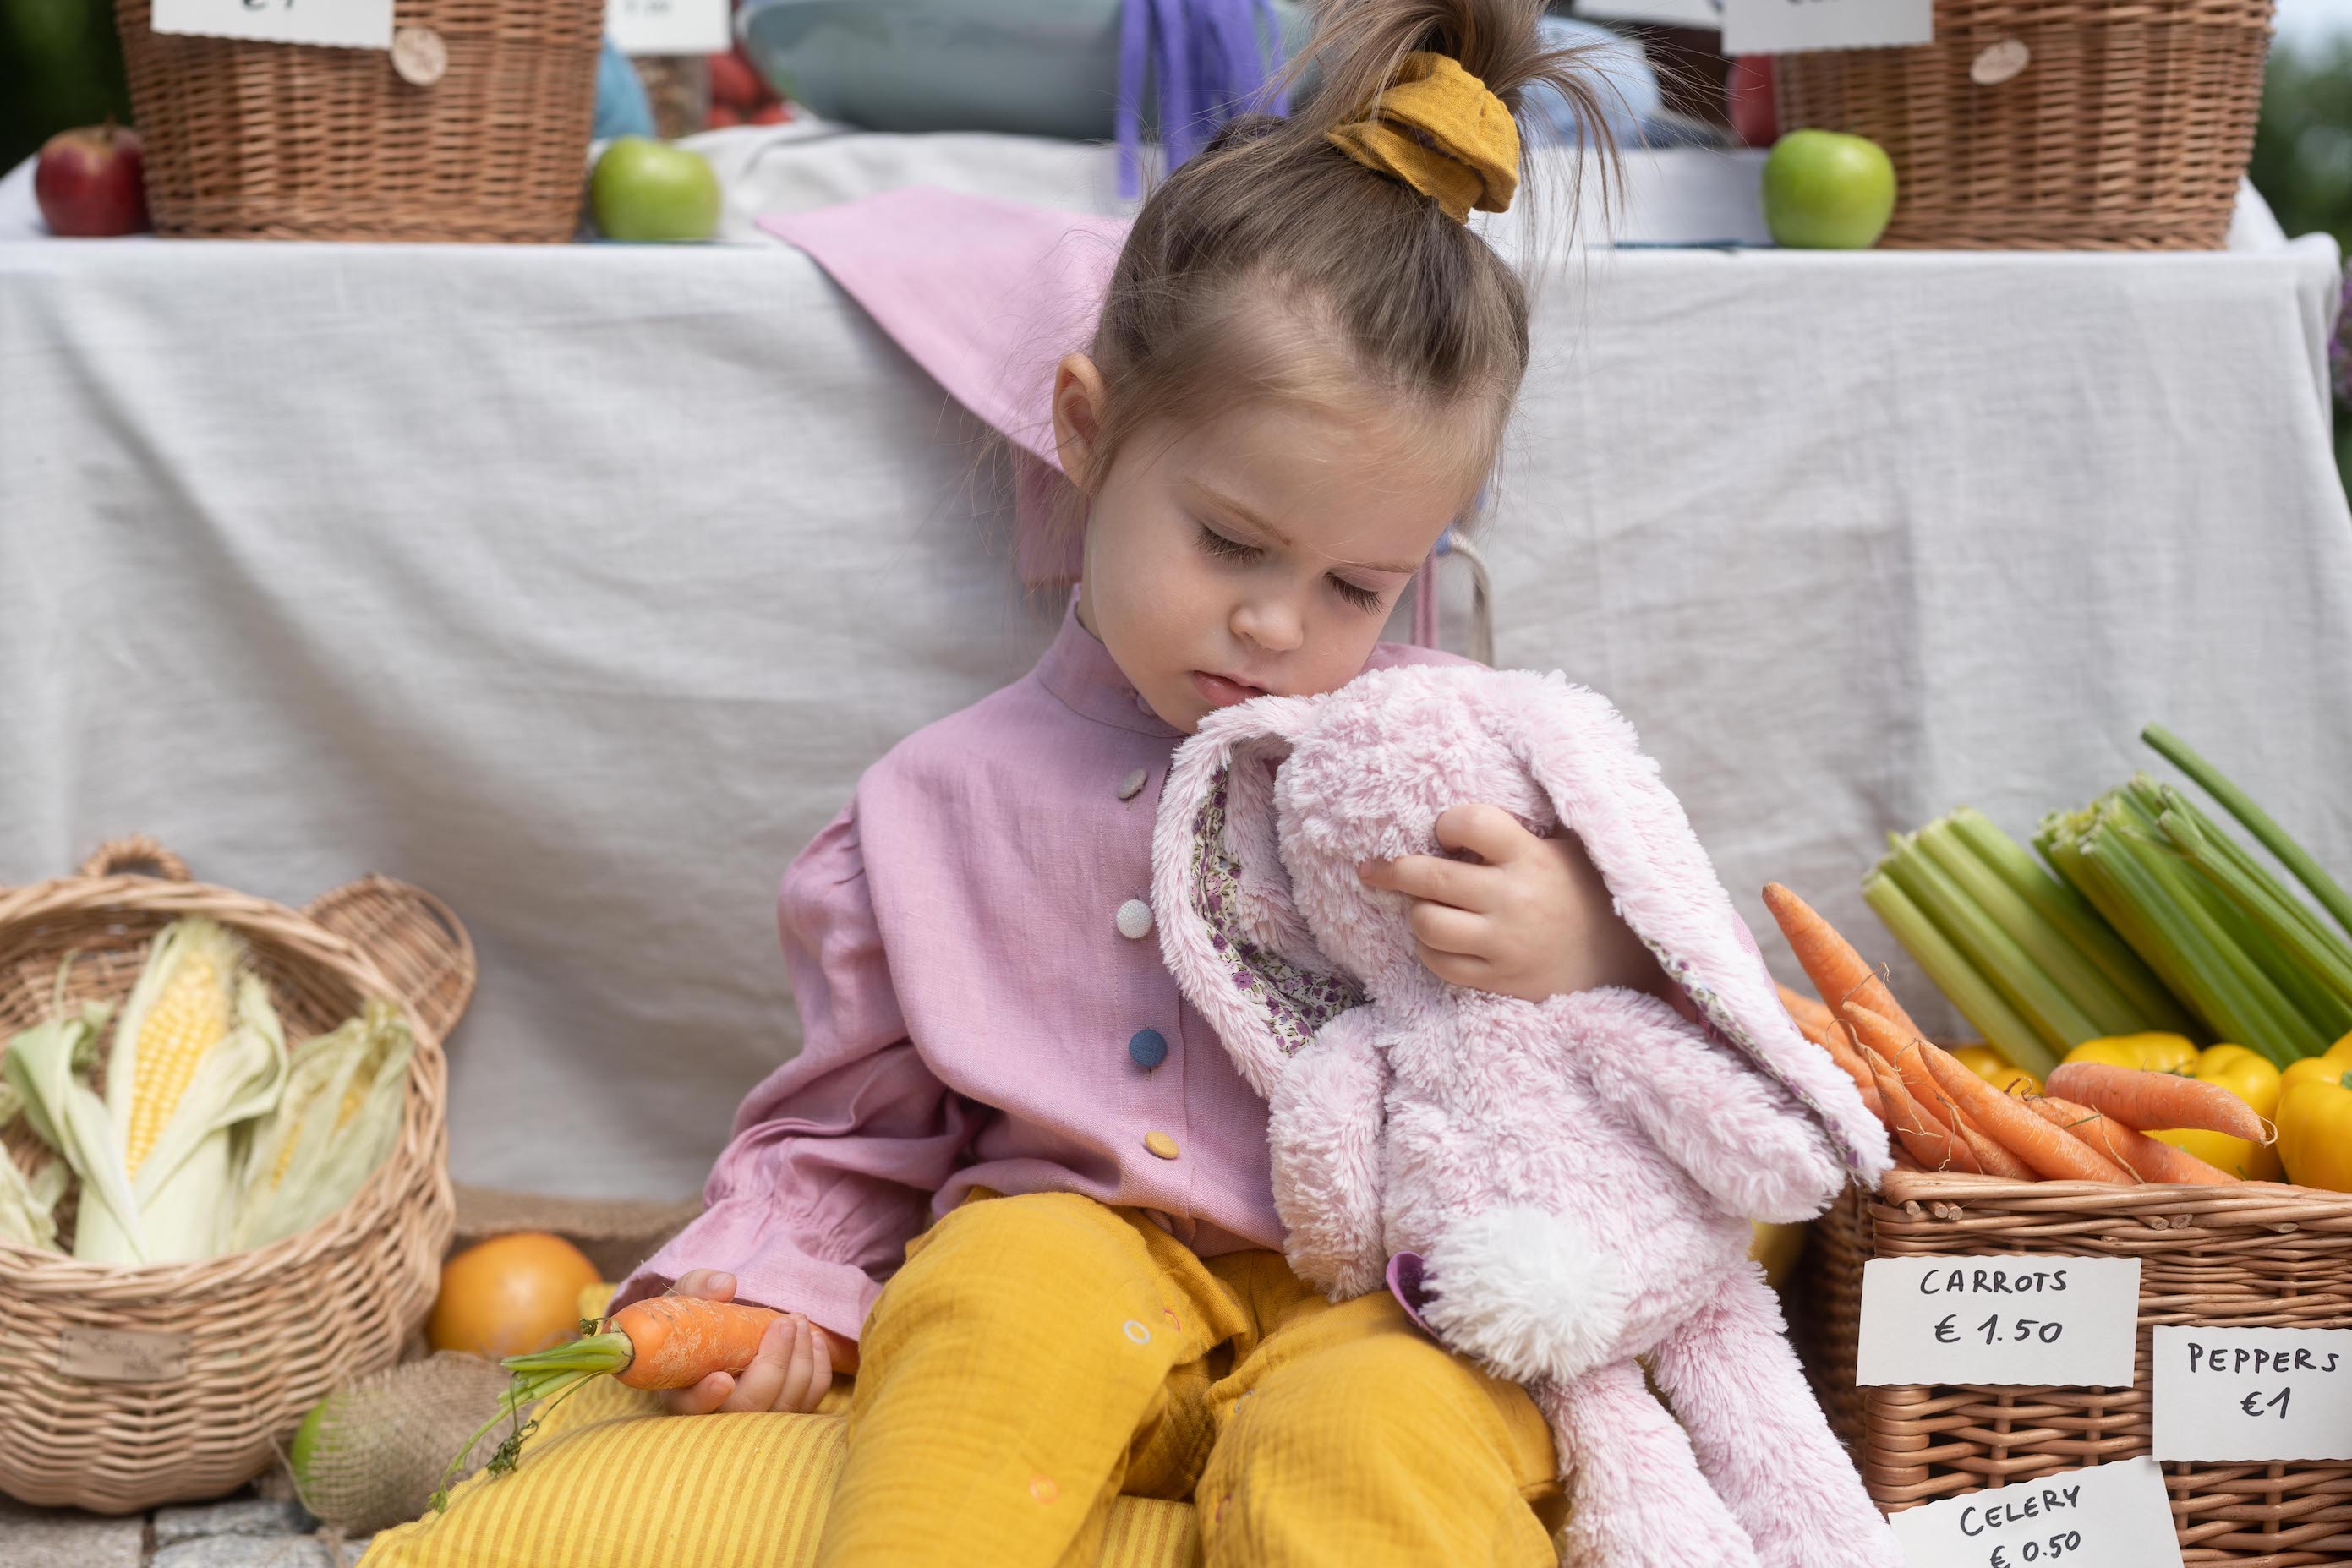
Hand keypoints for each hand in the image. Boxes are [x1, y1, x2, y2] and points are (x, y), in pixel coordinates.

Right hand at [658, 1269, 839, 1414]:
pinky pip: (807, 1402)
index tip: (723, 1380)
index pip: (692, 1406)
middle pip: (750, 1406)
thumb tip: (726, 1285)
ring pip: (783, 1406)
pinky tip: (815, 1339)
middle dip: (774, 1364)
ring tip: (800, 1322)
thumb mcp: (686, 1301)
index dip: (706, 1398)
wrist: (712, 1336)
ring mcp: (753, 1418)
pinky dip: (818, 1372)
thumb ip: (698, 1289)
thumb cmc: (693, 1320)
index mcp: (682, 1392)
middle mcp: (716, 1414)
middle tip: (785, 1323)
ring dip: (800, 1362)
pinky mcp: (781, 1412)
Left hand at [1357, 803, 1669, 1002]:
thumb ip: (1521, 827)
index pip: (1470, 822)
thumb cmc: (1583, 893)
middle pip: (1430, 878)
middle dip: (1394, 869)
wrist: (1620, 962)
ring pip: (1426, 923)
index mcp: (1531, 855)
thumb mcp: (1564, 847)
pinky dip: (1429, 949)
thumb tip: (1471, 786)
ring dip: (1417, 913)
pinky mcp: (1498, 980)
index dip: (1447, 823)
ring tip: (1427, 907)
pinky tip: (1441, 939)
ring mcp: (1505, 942)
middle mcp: (1514, 898)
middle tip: (1376, 867)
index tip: (1444, 832)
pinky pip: (1439, 963)